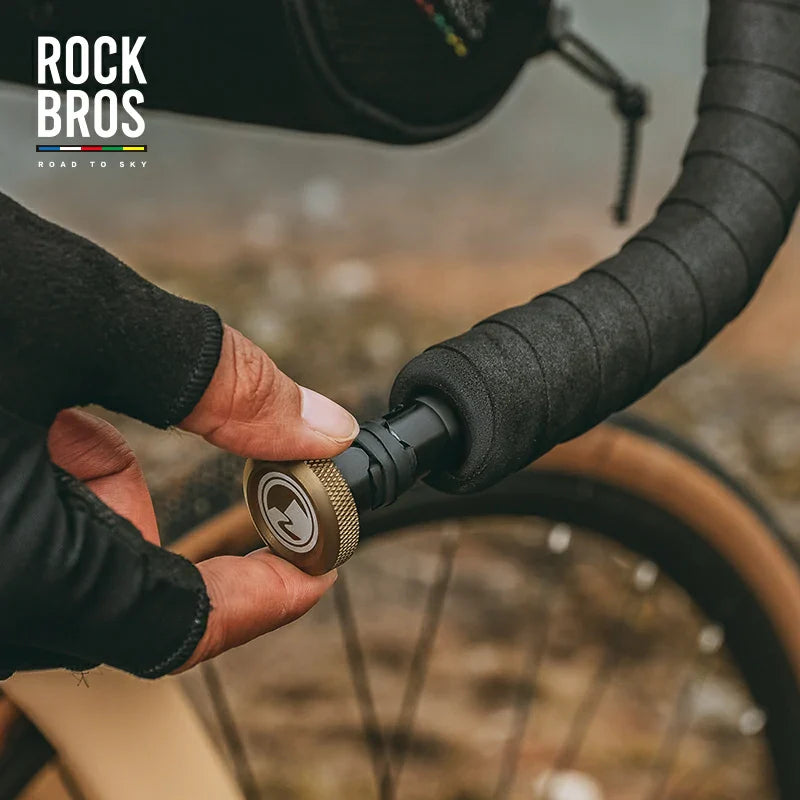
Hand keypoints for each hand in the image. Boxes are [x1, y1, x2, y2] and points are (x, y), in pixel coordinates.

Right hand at [47, 325, 356, 671]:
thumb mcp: (81, 318)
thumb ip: (216, 379)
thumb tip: (321, 427)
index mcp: (16, 562)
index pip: (171, 628)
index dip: (263, 603)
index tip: (319, 570)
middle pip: (131, 601)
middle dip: (202, 540)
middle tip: (268, 487)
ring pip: (81, 560)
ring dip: (123, 495)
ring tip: (127, 428)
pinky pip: (38, 527)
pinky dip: (73, 477)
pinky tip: (71, 425)